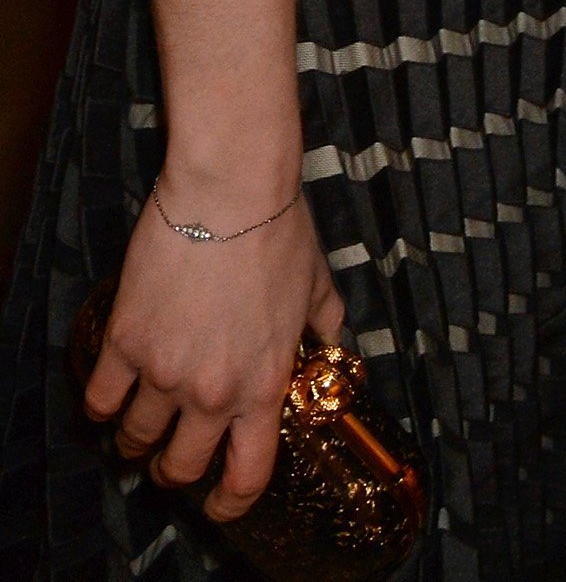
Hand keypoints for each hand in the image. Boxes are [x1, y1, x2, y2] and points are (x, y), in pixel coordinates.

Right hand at [83, 191, 344, 520]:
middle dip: (175, 469)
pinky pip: (100, 399)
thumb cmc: (279, 230)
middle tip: (172, 455)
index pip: (247, 474)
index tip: (220, 505)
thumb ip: (325, 326)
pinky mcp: (126, 342)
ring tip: (139, 421)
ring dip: (137, 436)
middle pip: (181, 466)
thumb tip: (336, 345)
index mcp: (262, 385)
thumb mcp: (316, 285)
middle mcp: (211, 392)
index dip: (230, 502)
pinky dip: (103, 403)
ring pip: (136, 437)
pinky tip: (111, 392)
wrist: (230, 189)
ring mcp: (164, 371)